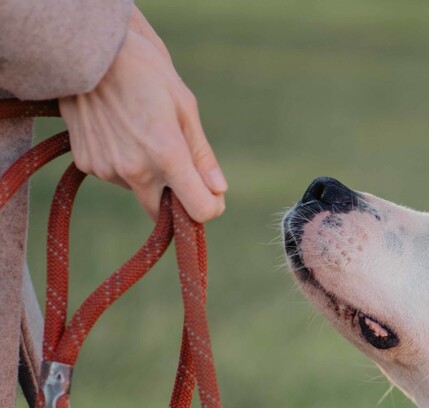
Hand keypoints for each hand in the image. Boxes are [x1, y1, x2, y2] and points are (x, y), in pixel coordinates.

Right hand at [59, 8, 225, 221]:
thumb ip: (201, 154)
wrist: (87, 52)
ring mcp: (107, 169)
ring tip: (140, 132)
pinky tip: (118, 131)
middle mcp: (135, 170)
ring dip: (147, 175)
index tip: (212, 195)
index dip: (210, 206)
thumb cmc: (145, 73)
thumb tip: (219, 189)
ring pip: (138, 190)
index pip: (198, 210)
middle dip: (175, 199)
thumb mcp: (184, 106)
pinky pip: (115, 176)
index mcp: (166, 155)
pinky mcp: (86, 164)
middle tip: (177, 168)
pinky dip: (123, 163)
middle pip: (162, 212)